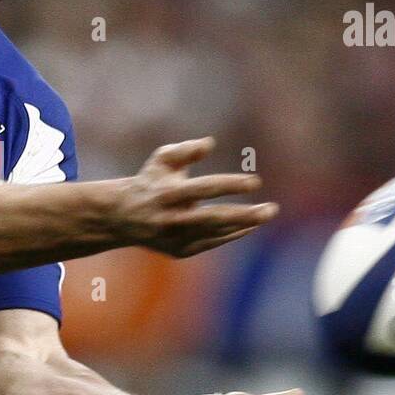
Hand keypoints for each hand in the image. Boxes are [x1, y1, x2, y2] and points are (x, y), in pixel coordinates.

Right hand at [118, 137, 277, 257]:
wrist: (123, 217)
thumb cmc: (150, 181)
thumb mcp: (162, 160)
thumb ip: (185, 150)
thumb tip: (210, 143)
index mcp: (167, 193)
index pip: (205, 189)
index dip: (231, 185)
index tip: (256, 182)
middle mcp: (171, 219)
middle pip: (214, 218)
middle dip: (245, 215)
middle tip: (272, 210)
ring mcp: (175, 238)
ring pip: (216, 233)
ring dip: (244, 224)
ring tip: (266, 214)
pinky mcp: (179, 251)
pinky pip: (211, 243)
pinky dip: (231, 234)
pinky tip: (248, 225)